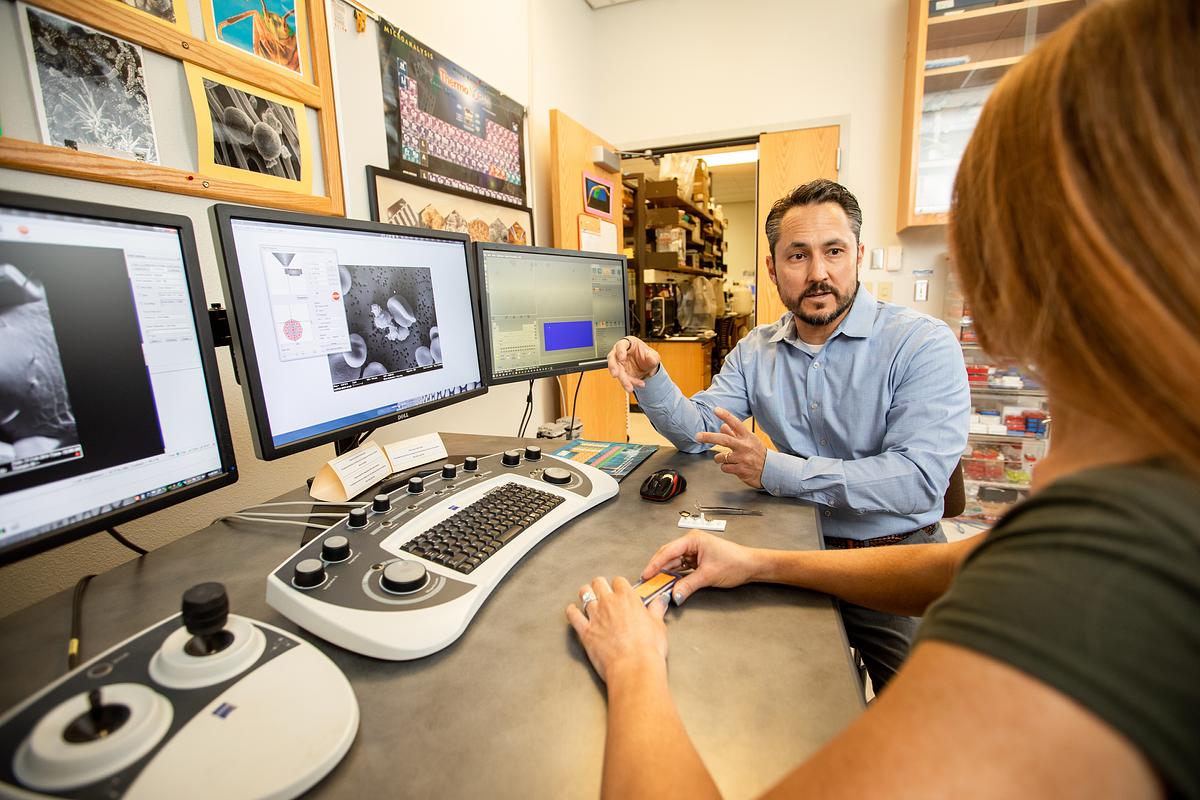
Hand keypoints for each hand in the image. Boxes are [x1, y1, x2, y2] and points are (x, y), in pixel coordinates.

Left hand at [566, 577, 669, 682]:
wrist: (634, 666)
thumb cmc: (648, 648)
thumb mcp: (658, 625)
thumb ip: (656, 610)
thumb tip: (660, 601)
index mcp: (627, 598)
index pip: (619, 581)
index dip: (619, 585)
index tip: (620, 591)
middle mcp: (608, 602)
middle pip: (598, 583)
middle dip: (600, 586)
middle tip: (603, 592)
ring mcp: (595, 615)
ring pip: (584, 594)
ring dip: (586, 595)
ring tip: (588, 598)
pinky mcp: (585, 631)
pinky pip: (572, 615)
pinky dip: (572, 611)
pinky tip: (574, 610)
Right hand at [607, 336, 660, 391]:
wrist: (649, 368)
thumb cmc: (648, 356)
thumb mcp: (654, 356)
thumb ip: (652, 356)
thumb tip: (650, 357)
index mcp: (628, 344)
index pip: (621, 345)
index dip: (620, 351)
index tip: (622, 358)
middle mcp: (620, 353)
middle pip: (613, 359)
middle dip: (613, 367)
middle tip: (616, 375)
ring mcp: (619, 364)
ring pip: (616, 371)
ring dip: (622, 380)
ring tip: (629, 387)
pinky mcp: (620, 373)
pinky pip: (623, 379)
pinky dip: (630, 383)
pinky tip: (639, 384)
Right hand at [642, 532, 759, 605]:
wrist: (751, 566)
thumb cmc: (735, 563)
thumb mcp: (708, 576)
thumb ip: (688, 586)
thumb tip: (674, 595)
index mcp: (693, 539)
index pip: (668, 551)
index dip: (655, 564)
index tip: (646, 575)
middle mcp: (691, 543)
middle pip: (668, 555)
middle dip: (657, 568)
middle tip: (647, 581)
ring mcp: (694, 551)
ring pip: (674, 562)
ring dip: (666, 573)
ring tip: (656, 584)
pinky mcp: (697, 560)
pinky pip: (681, 567)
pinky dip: (675, 575)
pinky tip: (669, 583)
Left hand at [695, 407, 766, 488]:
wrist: (771, 470)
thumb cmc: (757, 453)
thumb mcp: (749, 441)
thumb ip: (735, 433)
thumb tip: (722, 425)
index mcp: (747, 437)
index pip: (735, 423)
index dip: (725, 415)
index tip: (715, 409)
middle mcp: (745, 446)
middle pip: (724, 439)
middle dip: (709, 437)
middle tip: (697, 436)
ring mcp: (743, 458)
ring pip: (721, 456)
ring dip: (719, 458)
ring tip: (727, 459)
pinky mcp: (741, 470)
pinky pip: (724, 467)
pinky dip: (725, 467)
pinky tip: (733, 467)